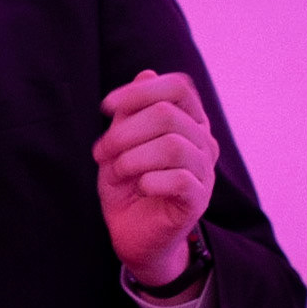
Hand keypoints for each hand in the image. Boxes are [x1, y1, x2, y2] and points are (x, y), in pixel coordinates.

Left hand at [93, 70, 218, 285]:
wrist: (132, 234)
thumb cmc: (127, 184)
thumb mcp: (119, 144)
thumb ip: (131, 112)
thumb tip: (146, 73)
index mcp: (187, 121)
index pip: (179, 87)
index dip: (140, 91)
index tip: (106, 108)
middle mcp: (203, 142)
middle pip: (167, 114)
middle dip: (124, 132)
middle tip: (101, 153)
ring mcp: (205, 171)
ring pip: (173, 146)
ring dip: (132, 158)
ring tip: (116, 172)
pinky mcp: (198, 200)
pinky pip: (178, 179)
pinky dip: (149, 181)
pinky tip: (139, 188)